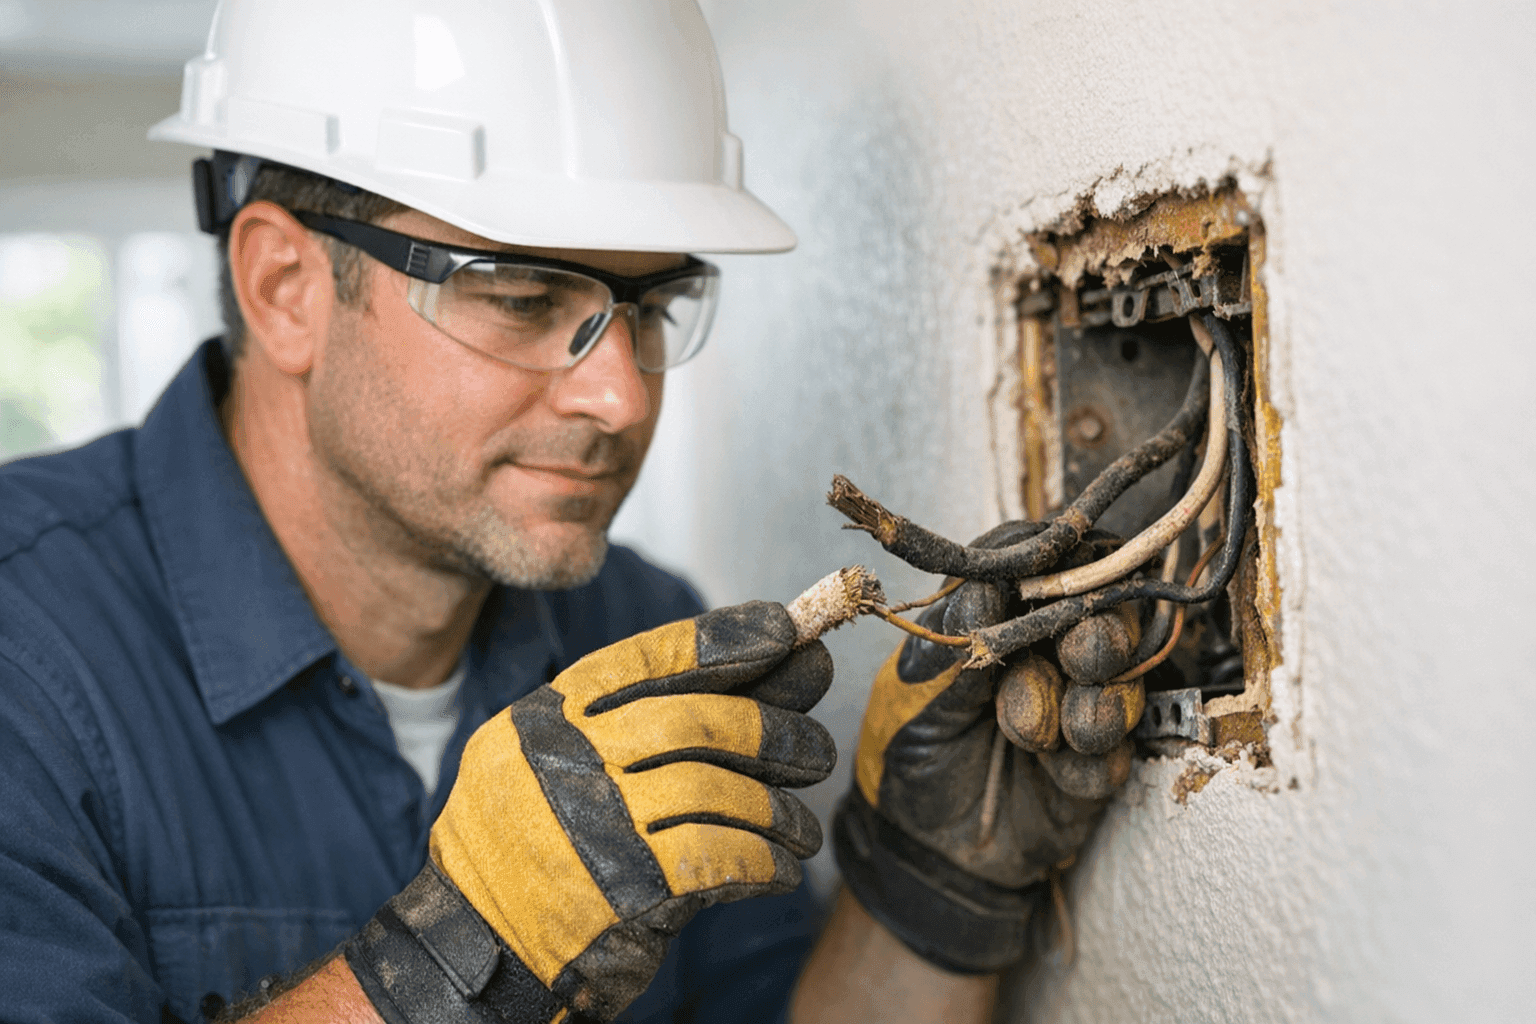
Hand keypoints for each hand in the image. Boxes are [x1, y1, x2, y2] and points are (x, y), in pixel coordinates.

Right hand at [347, 603, 835, 1023]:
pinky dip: (765, 860)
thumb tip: (766, 666)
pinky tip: (781, 867)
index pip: (650, 657)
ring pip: (718, 790)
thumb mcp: (559, 758)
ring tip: (802, 826)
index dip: (728, 638)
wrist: (474, 943)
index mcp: (551, 715)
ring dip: (778, 808)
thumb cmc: (537, 840)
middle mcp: (567, 758)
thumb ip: (642, 718)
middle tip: (817, 750)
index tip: (786, 631)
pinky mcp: (625, 890)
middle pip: (698, 722)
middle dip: (774, 732)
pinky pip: (721, 857)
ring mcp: (594, 823)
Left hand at [833, 524, 1133, 974]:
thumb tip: (986, 588)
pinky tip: (1056, 776)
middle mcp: (1047, 653)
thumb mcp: (911, 697)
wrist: (920, 852)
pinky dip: (1089, 765)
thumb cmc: (905, 753)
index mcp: (999, 618)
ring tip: (1040, 737)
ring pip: (1124, 684)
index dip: (1060, 566)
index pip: (1043, 568)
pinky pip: (1118, 756)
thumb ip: (953, 646)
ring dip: (1095, 705)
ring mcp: (1079, 705)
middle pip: (1106, 617)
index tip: (1061, 576)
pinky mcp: (1098, 766)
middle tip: (1083, 658)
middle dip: (1101, 634)